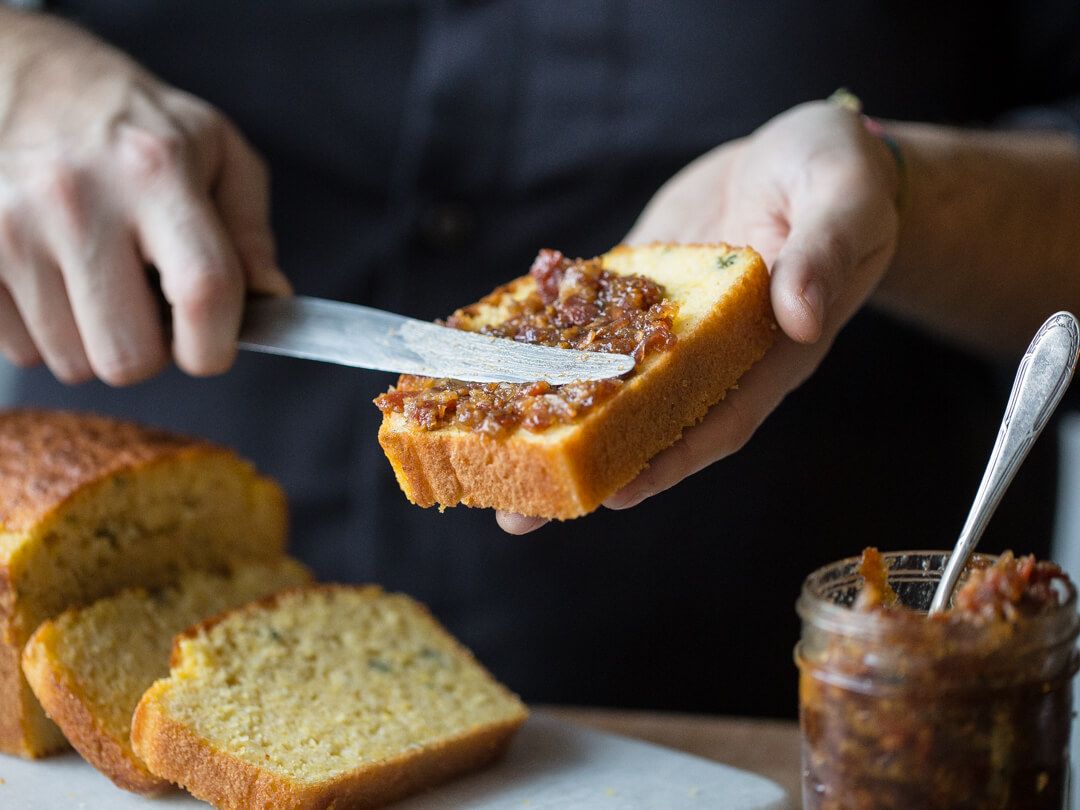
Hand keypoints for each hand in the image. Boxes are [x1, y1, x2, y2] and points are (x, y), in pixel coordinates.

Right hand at [0, 12, 288, 383]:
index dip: (215, 345)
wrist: (17, 72)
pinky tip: (54, 278)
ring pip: (71, 362)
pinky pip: (18, 350)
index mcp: (155, 171)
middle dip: (150, 349)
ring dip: (94, 340)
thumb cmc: (131, 122)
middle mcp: (76, 199)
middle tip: (147, 304)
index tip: (211, 346)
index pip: (204, 291)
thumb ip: (250, 231)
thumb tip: (268, 298)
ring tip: (97, 279)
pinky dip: (43, 332)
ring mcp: (8, 227)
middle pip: (129, 356)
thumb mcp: (217, 150)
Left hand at [498, 100, 900, 533]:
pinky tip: (492, 365)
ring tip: (481, 457)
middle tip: (517, 515)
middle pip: (648, 422)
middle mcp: (713, 352)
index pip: (718, 420)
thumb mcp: (845, 201)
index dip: (670, 460)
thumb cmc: (841, 173)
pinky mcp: (637, 288)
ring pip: (606, 382)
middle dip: (585, 467)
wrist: (798, 150)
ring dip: (550, 420)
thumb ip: (825, 254)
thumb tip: (799, 315)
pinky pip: (587, 322)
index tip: (617, 493)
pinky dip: (544, 345)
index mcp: (768, 348)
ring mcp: (669, 323)